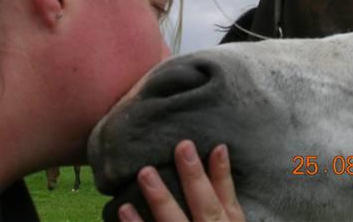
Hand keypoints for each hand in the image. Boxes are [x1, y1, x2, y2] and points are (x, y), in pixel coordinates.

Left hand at [117, 140, 244, 221]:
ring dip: (161, 199)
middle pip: (205, 207)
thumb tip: (217, 153)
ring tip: (145, 172)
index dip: (223, 174)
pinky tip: (124, 208)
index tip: (218, 145)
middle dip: (194, 178)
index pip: (228, 200)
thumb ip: (223, 200)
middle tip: (182, 146)